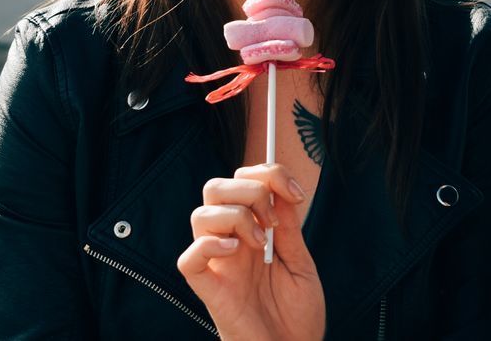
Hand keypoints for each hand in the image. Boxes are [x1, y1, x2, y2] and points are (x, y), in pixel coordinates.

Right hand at [178, 163, 324, 340]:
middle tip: (273, 218)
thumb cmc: (297, 316)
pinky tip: (235, 249)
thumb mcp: (301, 263)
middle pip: (215, 188)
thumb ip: (289, 228)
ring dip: (234, 216)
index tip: (296, 193)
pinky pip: (189, 259)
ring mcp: (219, 264)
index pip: (242, 181)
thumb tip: (282, 189)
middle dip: (249, 189)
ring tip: (259, 242)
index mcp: (252, 231)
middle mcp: (231, 242)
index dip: (267, 174)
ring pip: (199, 215)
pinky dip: (209, 245)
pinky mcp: (210, 289)